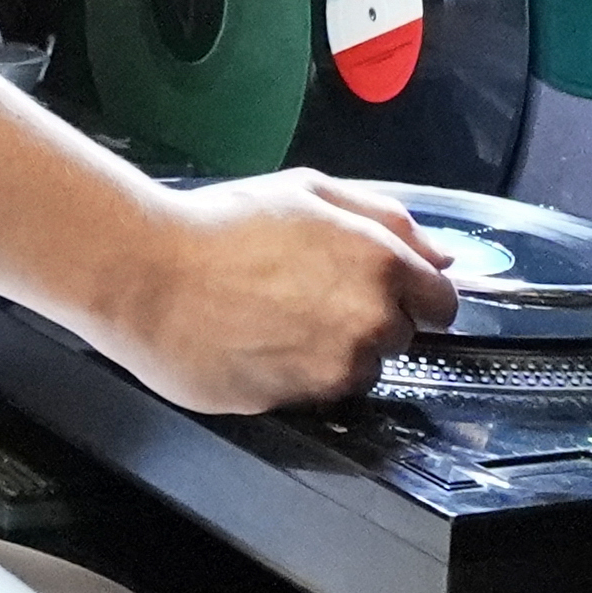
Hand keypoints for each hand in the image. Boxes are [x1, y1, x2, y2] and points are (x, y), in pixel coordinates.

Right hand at [91, 170, 458, 414]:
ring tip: (280, 318)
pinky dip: (300, 375)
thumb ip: (387, 218)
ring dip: (337, 353)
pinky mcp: (300, 401)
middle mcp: (369, 320)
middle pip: (402, 338)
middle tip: (313, 294)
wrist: (149, 275)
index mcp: (381, 262)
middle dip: (371, 319)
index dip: (414, 294)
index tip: (386, 290)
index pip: (442, 303)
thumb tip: (439, 254)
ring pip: (362, 370)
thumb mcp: (309, 191)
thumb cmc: (221, 226)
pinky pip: (319, 394)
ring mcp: (336, 368)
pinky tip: (262, 343)